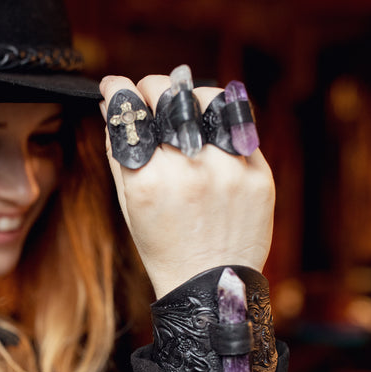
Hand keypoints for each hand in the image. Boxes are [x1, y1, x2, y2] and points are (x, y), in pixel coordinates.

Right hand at [99, 74, 274, 298]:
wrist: (211, 285)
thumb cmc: (163, 245)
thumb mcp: (129, 203)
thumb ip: (118, 152)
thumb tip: (111, 106)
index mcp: (148, 182)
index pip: (129, 110)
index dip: (117, 89)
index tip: (115, 86)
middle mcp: (189, 172)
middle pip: (167, 96)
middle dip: (152, 87)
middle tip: (149, 95)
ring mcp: (229, 172)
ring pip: (209, 100)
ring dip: (192, 96)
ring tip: (186, 111)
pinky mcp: (259, 176)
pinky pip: (241, 127)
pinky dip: (222, 122)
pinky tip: (212, 133)